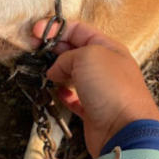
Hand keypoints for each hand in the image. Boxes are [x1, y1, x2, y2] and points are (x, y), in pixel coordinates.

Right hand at [33, 20, 158, 157]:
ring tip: (45, 73)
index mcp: (107, 48)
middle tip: (34, 51)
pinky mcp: (91, 109)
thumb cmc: (110, 88)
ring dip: (56, 71)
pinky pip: (73, 97)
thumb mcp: (87, 56)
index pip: (78, 30)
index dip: (55, 28)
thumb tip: (55, 70)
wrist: (124, 129)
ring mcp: (98, 88)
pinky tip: (57, 93)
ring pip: (72, 74)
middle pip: (73, 50)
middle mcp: (104, 66)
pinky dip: (63, 94)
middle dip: (53, 48)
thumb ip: (66, 56)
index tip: (35, 33)